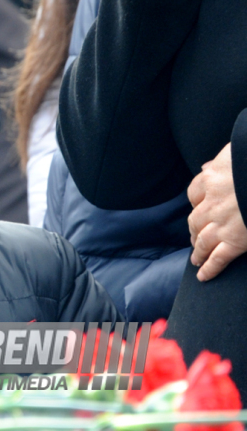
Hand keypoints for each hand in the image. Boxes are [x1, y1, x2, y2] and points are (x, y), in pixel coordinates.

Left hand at [187, 143, 246, 281]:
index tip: (198, 207)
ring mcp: (221, 224)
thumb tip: (207, 166)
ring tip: (196, 258)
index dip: (196, 202)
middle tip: (194, 238)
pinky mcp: (236, 241)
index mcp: (212, 179)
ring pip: (202, 240)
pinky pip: (218, 258)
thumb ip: (221, 161)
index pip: (195, 193)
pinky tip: (203, 276)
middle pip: (195, 219)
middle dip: (194, 230)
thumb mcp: (236, 154)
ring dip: (198, 251)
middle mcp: (211, 203)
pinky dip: (209, 268)